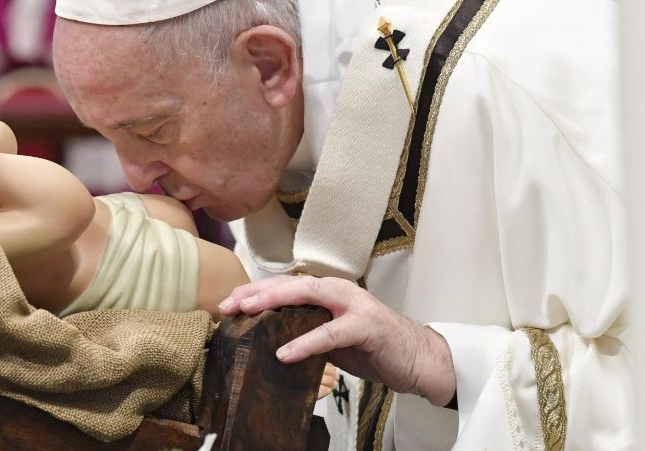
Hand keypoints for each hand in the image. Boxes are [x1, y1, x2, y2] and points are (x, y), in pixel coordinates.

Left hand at [218, 275, 455, 405]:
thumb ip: (305, 331)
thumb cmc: (373, 347)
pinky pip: (331, 332)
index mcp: (328, 292)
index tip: (228, 302)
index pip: (285, 286)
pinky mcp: (367, 326)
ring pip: (308, 296)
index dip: (255, 291)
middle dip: (257, 292)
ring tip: (247, 313)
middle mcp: (339, 291)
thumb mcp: (332, 338)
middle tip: (229, 304)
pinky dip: (306, 342)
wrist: (417, 360)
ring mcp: (354, 305)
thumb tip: (266, 338)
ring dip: (275, 303)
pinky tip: (284, 352)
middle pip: (291, 284)